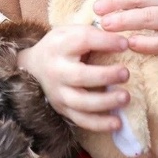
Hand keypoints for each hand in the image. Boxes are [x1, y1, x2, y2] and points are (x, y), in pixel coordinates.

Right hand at [16, 25, 130, 132]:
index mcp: (60, 45)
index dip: (105, 42)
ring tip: (125, 97)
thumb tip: (124, 41)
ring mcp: (59, 93)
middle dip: (104, 75)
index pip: (82, 40)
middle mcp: (57, 70)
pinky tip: (117, 123)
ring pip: (81, 102)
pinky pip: (81, 120)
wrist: (32, 66)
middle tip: (125, 73)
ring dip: (105, 102)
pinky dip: (99, 124)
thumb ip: (93, 34)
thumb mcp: (70, 33)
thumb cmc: (61, 47)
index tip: (125, 44)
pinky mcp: (62, 109)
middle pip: (79, 75)